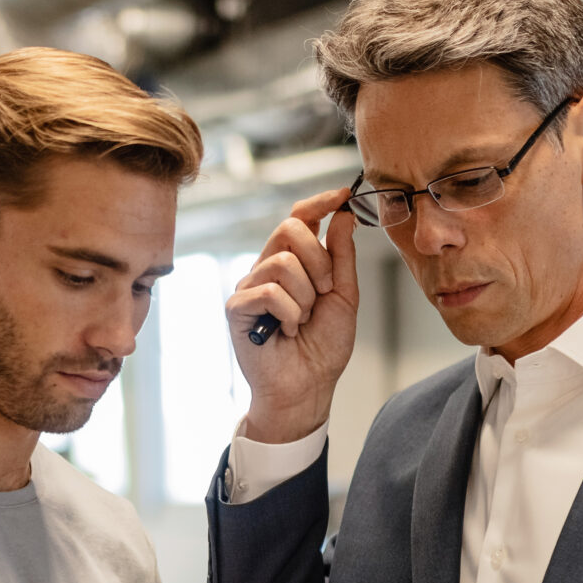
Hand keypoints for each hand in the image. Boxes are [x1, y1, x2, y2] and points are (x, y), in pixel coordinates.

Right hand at [229, 187, 360, 445]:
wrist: (308, 387)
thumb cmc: (323, 347)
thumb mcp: (344, 297)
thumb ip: (341, 257)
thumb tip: (344, 215)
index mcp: (294, 261)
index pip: (300, 216)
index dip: (320, 202)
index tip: (344, 195)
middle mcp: (268, 267)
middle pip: (289, 228)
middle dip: (318, 261)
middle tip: (323, 293)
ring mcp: (250, 285)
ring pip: (282, 263)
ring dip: (305, 296)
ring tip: (302, 320)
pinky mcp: (237, 308)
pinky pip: (268, 291)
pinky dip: (288, 313)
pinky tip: (286, 331)